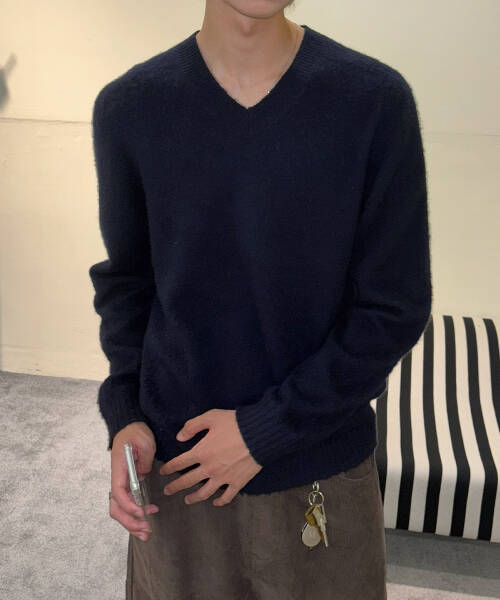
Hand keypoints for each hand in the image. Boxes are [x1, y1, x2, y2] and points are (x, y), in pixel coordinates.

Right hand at [109, 422, 159, 543]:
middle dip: (129, 521)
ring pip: (120, 509)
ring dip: (131, 523)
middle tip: (146, 530)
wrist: (130, 426)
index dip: (128, 506)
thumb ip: (144, 461)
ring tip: (146, 533)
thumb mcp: (145, 442)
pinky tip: (144, 520)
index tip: (141, 513)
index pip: (118, 492)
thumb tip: (142, 476)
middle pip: (116, 507)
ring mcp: (121, 482)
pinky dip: (134, 515)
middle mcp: (117, 478)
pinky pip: (127, 503)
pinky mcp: (127, 483)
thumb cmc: (136, 432)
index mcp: (118, 468)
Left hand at [159, 409, 261, 505]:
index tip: (163, 472)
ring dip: (193, 498)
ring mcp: (223, 478)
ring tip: (187, 500)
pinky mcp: (237, 482)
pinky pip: (226, 496)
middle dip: (175, 487)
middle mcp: (209, 468)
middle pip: (187, 481)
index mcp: (201, 452)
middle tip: (167, 491)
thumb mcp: (211, 417)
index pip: (179, 463)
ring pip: (204, 493)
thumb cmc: (235, 423)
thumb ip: (193, 426)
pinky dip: (220, 502)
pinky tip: (215, 502)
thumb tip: (179, 437)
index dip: (169, 468)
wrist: (259, 434)